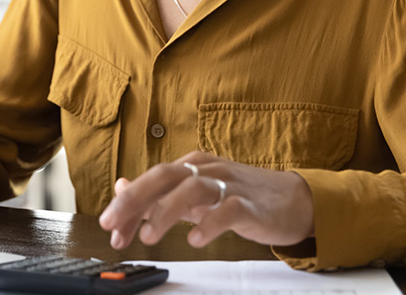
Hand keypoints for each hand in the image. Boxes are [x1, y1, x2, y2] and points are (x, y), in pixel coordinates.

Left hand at [98, 151, 314, 249]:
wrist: (295, 200)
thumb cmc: (243, 196)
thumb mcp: (196, 191)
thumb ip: (161, 192)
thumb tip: (121, 187)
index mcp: (193, 167)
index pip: (152, 180)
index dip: (127, 202)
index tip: (110, 228)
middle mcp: (209, 170)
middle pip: (165, 176)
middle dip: (135, 199)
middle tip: (112, 224)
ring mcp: (231, 185)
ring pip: (193, 188)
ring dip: (166, 211)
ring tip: (149, 235)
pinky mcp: (251, 205)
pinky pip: (228, 209)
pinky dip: (208, 224)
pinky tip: (194, 239)